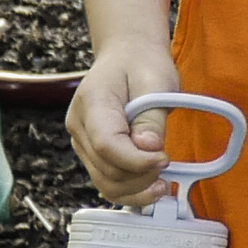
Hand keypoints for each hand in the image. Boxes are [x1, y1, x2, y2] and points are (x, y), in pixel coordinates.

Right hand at [67, 41, 181, 206]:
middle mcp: (80, 126)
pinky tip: (152, 186)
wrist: (128, 57)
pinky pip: (109, 182)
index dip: (137, 160)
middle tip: (168, 165)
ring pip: (105, 183)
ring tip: (164, 184)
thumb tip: (149, 148)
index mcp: (92, 102)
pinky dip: (131, 190)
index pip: (107, 145)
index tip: (164, 158)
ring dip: (137, 190)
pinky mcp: (93, 154)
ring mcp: (83, 143)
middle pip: (106, 170)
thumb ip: (152, 117)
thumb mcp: (156, 82)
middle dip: (141, 176)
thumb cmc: (142, 66)